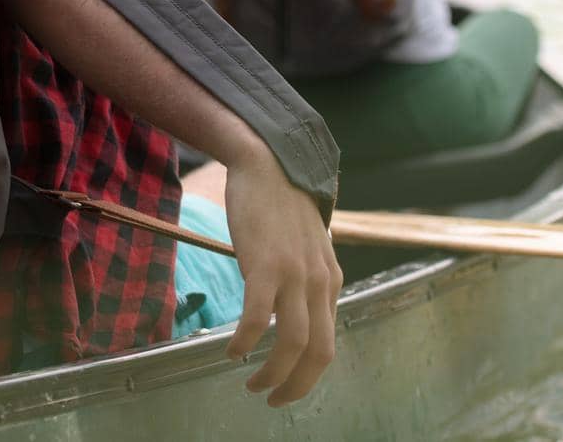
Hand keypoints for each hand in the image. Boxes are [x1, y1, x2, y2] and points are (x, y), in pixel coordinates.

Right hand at [222, 148, 342, 406]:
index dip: (308, 373)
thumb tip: (289, 306)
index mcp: (330, 280)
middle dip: (297, 385)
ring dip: (273, 373)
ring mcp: (294, 274)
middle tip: (273, 400)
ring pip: (293, 342)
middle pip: (319, 352)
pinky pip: (257, 317)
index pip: (328, 342)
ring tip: (252, 383)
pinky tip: (232, 350)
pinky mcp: (265, 264)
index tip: (287, 385)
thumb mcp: (305, 246)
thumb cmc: (279, 203)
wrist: (268, 162)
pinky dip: (246, 341)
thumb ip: (304, 277)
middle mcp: (319, 282)